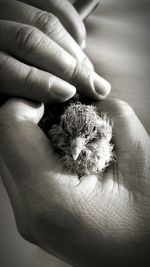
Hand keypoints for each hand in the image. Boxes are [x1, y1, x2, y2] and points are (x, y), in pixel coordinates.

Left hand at [0, 0, 109, 102]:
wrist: (1, 44)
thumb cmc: (4, 73)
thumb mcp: (3, 88)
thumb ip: (19, 87)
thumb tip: (54, 96)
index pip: (4, 68)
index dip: (38, 83)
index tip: (68, 93)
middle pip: (30, 42)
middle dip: (69, 68)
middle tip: (96, 88)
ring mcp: (7, 6)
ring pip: (45, 23)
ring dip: (74, 50)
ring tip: (90, 72)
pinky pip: (51, 1)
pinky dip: (71, 21)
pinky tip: (81, 41)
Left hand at [1, 97, 148, 265]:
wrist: (144, 254)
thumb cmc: (149, 217)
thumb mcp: (139, 156)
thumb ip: (108, 115)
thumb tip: (83, 101)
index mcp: (48, 198)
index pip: (10, 128)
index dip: (28, 100)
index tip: (56, 95)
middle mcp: (28, 212)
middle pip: (6, 141)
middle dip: (31, 115)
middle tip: (63, 109)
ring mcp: (27, 217)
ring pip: (11, 155)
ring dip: (34, 133)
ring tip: (68, 131)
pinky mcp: (33, 214)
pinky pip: (22, 170)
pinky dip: (38, 151)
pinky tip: (65, 151)